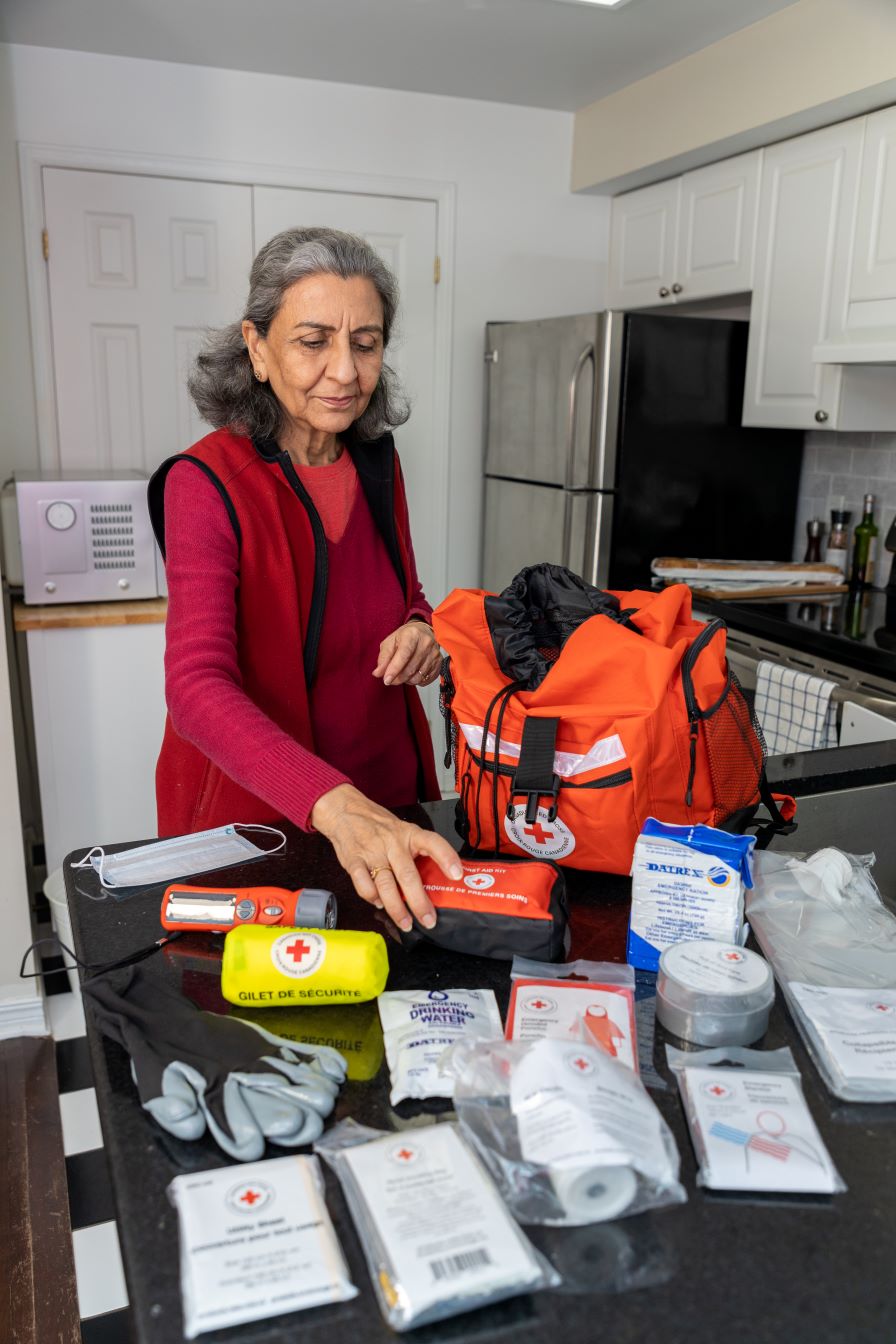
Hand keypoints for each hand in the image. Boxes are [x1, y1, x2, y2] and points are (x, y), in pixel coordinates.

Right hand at [309, 784, 462, 930]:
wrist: (345, 811)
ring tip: (406, 923)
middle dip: (419, 902)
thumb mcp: (403, 831)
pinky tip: (379, 904)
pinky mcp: (354, 861)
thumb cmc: (379, 826)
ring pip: (386, 885)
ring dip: (397, 908)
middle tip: (429, 920)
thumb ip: (416, 852)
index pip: (433, 843)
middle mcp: (393, 843)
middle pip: (408, 875)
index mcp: (410, 834)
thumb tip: (436, 881)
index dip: (447, 858)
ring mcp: (372, 852)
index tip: (457, 875)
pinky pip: (364, 885)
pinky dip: (372, 898)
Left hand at [373, 620, 440, 686]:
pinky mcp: (439, 662)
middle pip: (411, 668)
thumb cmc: (405, 637)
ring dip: (406, 680)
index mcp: (412, 634)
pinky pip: (426, 679)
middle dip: (398, 678)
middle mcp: (426, 642)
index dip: (394, 669)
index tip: (386, 680)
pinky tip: (412, 674)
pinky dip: (416, 681)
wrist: (423, 632)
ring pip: (418, 676)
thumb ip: (383, 658)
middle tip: (391, 679)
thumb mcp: (390, 642)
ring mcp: (435, 653)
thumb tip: (378, 673)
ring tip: (402, 674)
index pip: (404, 654)